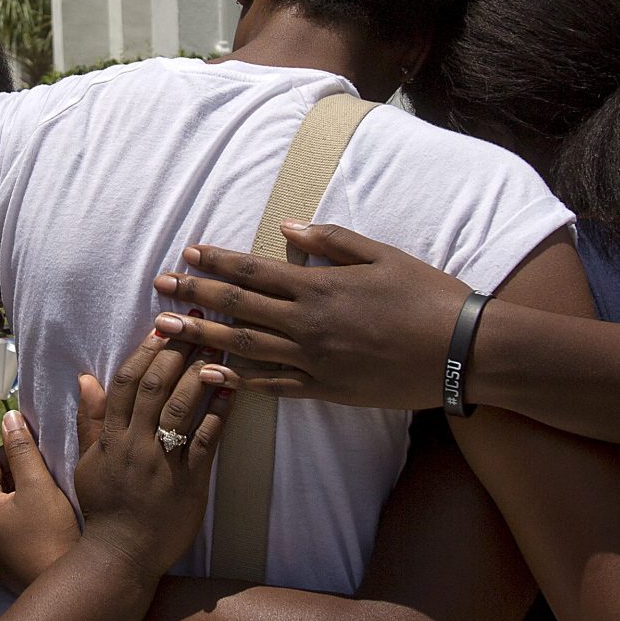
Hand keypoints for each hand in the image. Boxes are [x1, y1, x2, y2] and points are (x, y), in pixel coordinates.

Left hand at [0, 407, 82, 594]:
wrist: (61, 585)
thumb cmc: (50, 534)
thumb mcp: (38, 485)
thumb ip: (23, 449)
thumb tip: (9, 418)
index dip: (16, 454)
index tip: (42, 459)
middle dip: (19, 476)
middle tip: (47, 479)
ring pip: (1, 505)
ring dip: (22, 497)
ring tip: (48, 500)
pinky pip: (5, 527)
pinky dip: (21, 519)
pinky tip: (44, 523)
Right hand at [72, 335, 230, 581]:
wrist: (121, 554)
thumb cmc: (106, 507)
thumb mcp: (88, 461)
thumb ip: (91, 419)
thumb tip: (86, 377)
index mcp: (111, 438)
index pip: (125, 384)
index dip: (144, 351)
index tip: (162, 327)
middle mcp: (134, 445)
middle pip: (154, 387)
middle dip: (176, 351)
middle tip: (197, 323)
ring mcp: (161, 463)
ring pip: (179, 408)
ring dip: (199, 374)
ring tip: (217, 345)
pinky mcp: (188, 482)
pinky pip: (206, 440)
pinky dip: (219, 413)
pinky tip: (232, 389)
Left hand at [151, 222, 468, 410]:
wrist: (460, 351)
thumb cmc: (426, 295)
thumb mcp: (381, 254)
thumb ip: (331, 242)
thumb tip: (288, 229)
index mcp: (319, 286)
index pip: (254, 270)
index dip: (217, 262)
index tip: (187, 254)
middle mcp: (307, 323)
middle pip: (238, 307)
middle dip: (195, 295)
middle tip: (160, 289)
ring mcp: (313, 360)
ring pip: (244, 347)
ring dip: (202, 337)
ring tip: (165, 331)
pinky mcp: (325, 390)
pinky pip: (272, 385)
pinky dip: (237, 381)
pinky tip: (208, 375)